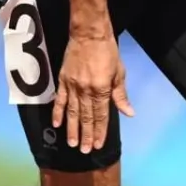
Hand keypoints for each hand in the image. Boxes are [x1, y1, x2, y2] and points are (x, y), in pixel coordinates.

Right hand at [51, 34, 133, 152]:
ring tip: (72, 143)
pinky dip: (58, 112)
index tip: (97, 145)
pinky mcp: (63, 80)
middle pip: (86, 117)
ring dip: (72, 129)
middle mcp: (86, 90)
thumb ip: (120, 94)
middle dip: (86, 135)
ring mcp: (73, 86)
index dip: (100, 131)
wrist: (89, 34)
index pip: (101, 115)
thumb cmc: (108, 52)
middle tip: (84, 150)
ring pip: (73, 112)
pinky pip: (60, 99)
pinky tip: (57, 124)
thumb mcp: (119, 72)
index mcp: (101, 89)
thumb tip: (129, 113)